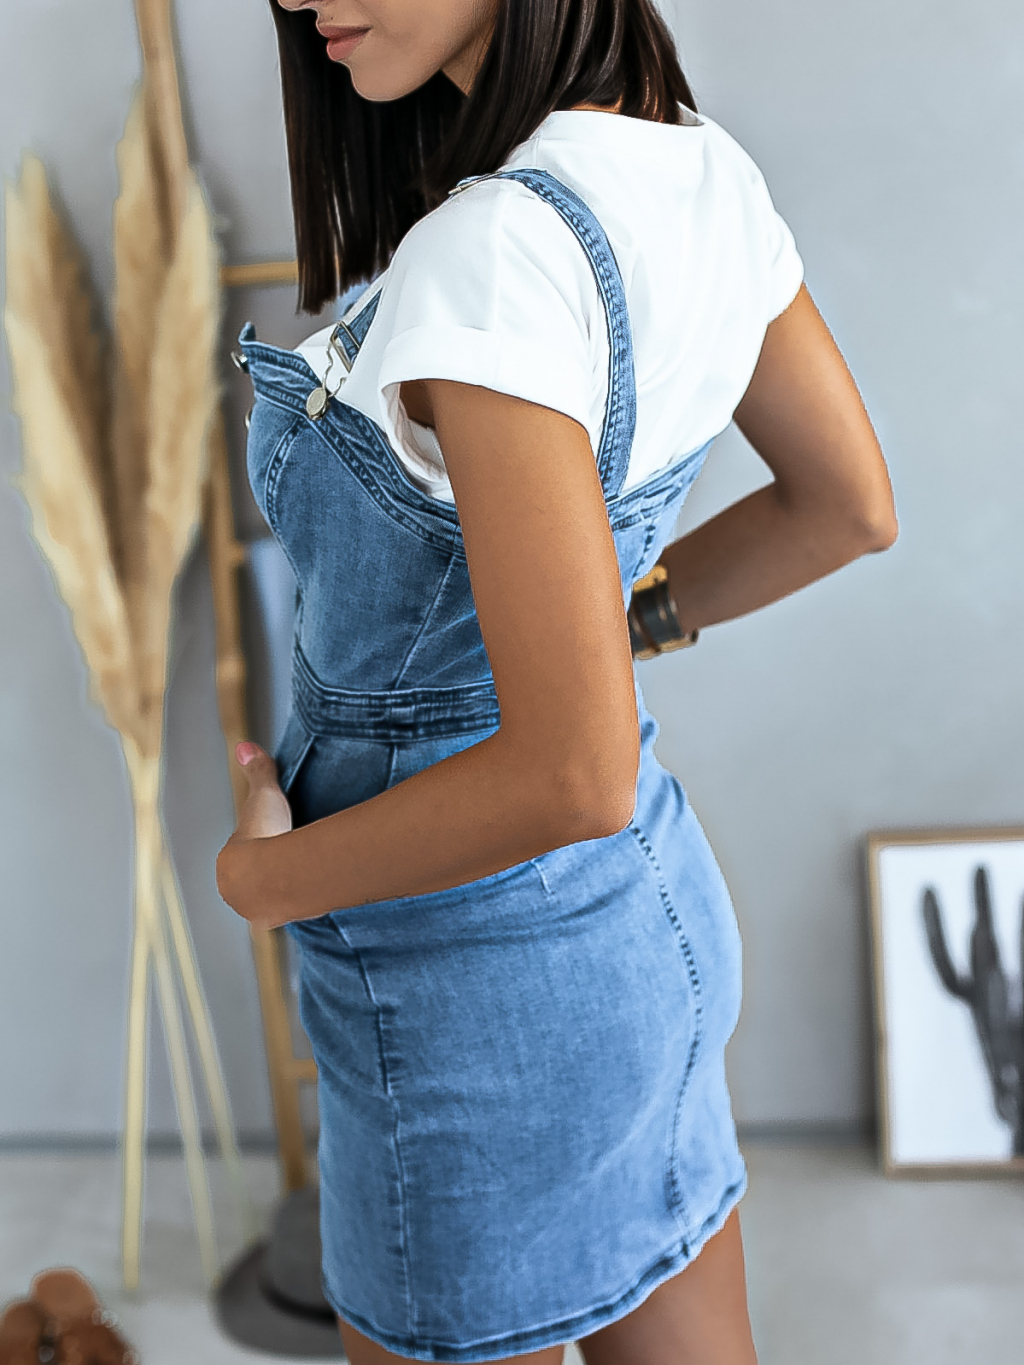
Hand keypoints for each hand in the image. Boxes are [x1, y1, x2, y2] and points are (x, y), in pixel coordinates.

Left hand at [216, 741, 292, 925]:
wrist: (276, 875)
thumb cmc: (266, 836)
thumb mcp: (264, 797)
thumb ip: (258, 772)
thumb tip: (245, 746)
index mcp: (228, 867)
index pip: (240, 860)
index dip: (256, 851)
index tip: (271, 843)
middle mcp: (236, 894)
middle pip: (251, 885)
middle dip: (265, 878)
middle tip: (285, 865)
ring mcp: (256, 912)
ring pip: (266, 904)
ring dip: (280, 896)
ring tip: (300, 884)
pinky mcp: (279, 922)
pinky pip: (287, 914)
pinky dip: (296, 907)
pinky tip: (309, 900)